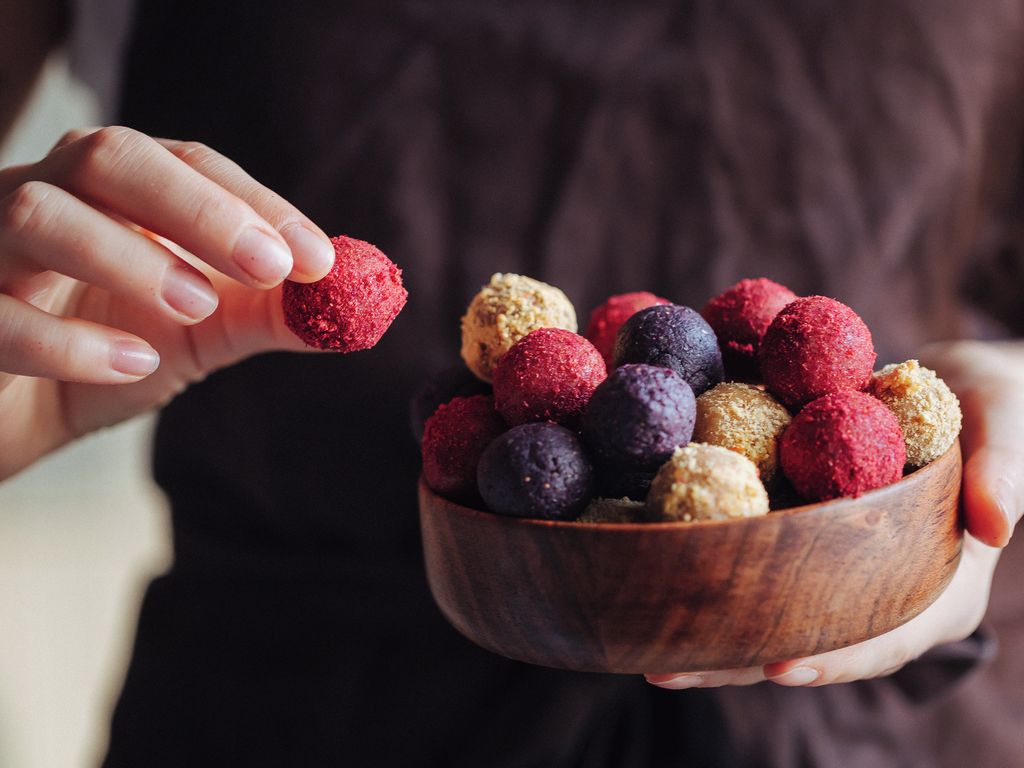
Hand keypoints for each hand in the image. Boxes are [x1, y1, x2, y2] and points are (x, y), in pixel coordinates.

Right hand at [0, 126, 335, 479]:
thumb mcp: (202, 330)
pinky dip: (69, 341)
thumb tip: (353, 314)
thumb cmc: (111, 350)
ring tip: (196, 306)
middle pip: (109, 159)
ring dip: (129, 257)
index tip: (318, 258)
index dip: (256, 205)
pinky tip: (134, 365)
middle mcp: (49, 195)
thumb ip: (267, 314)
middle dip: (198, 209)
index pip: (186, 163)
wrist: (19, 413)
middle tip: (270, 266)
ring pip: (38, 214)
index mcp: (113, 188)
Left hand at [646, 341, 1023, 688]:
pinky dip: (709, 569)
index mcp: (941, 587)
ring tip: (639, 643)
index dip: (836, 655)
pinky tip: (652, 569)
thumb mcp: (1011, 420)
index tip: (778, 666)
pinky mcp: (804, 537)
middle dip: (739, 659)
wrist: (953, 385)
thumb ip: (1006, 467)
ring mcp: (839, 569)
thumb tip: (997, 523)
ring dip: (707, 630)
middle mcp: (883, 592)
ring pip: (770, 613)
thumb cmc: (996, 405)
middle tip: (667, 669)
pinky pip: (755, 561)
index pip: (888, 637)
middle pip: (809, 639)